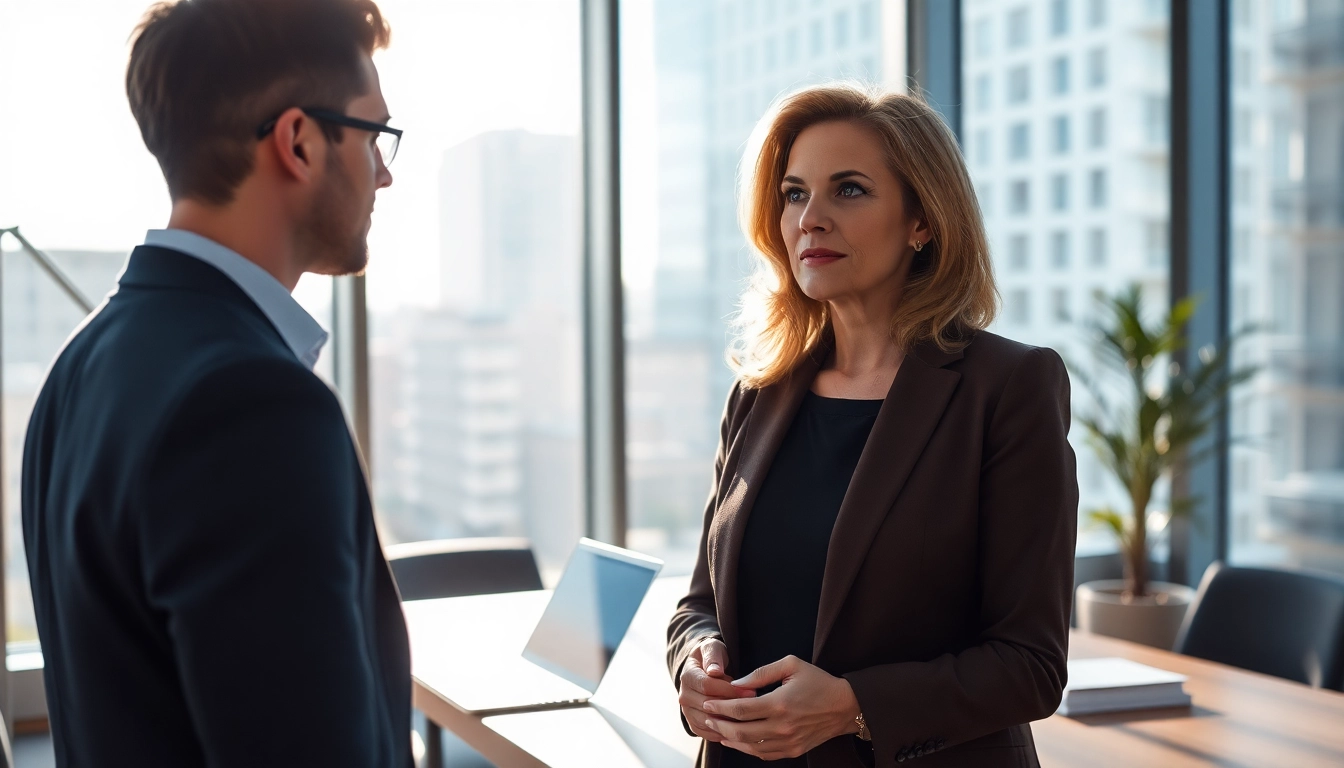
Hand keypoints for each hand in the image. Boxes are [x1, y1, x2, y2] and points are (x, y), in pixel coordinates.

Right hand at [678, 637, 755, 742]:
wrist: (703, 669)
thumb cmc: (712, 657)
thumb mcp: (713, 649)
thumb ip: (713, 658)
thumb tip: (714, 671)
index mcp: (688, 676)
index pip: (707, 686)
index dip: (730, 690)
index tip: (750, 691)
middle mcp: (684, 695)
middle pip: (708, 706)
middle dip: (733, 706)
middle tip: (755, 706)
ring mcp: (686, 711)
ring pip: (708, 722)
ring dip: (729, 722)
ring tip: (750, 719)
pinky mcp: (693, 722)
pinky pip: (706, 733)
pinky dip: (722, 733)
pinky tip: (740, 729)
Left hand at [701, 655, 860, 759]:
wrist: (845, 706)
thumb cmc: (818, 681)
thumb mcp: (791, 665)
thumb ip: (761, 673)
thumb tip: (736, 684)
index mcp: (779, 704)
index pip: (741, 709)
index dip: (720, 707)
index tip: (707, 702)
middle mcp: (782, 727)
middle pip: (740, 731)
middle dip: (718, 725)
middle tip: (705, 717)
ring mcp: (788, 742)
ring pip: (749, 746)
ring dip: (729, 739)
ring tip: (716, 730)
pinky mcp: (793, 751)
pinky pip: (763, 754)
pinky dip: (746, 749)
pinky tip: (735, 741)